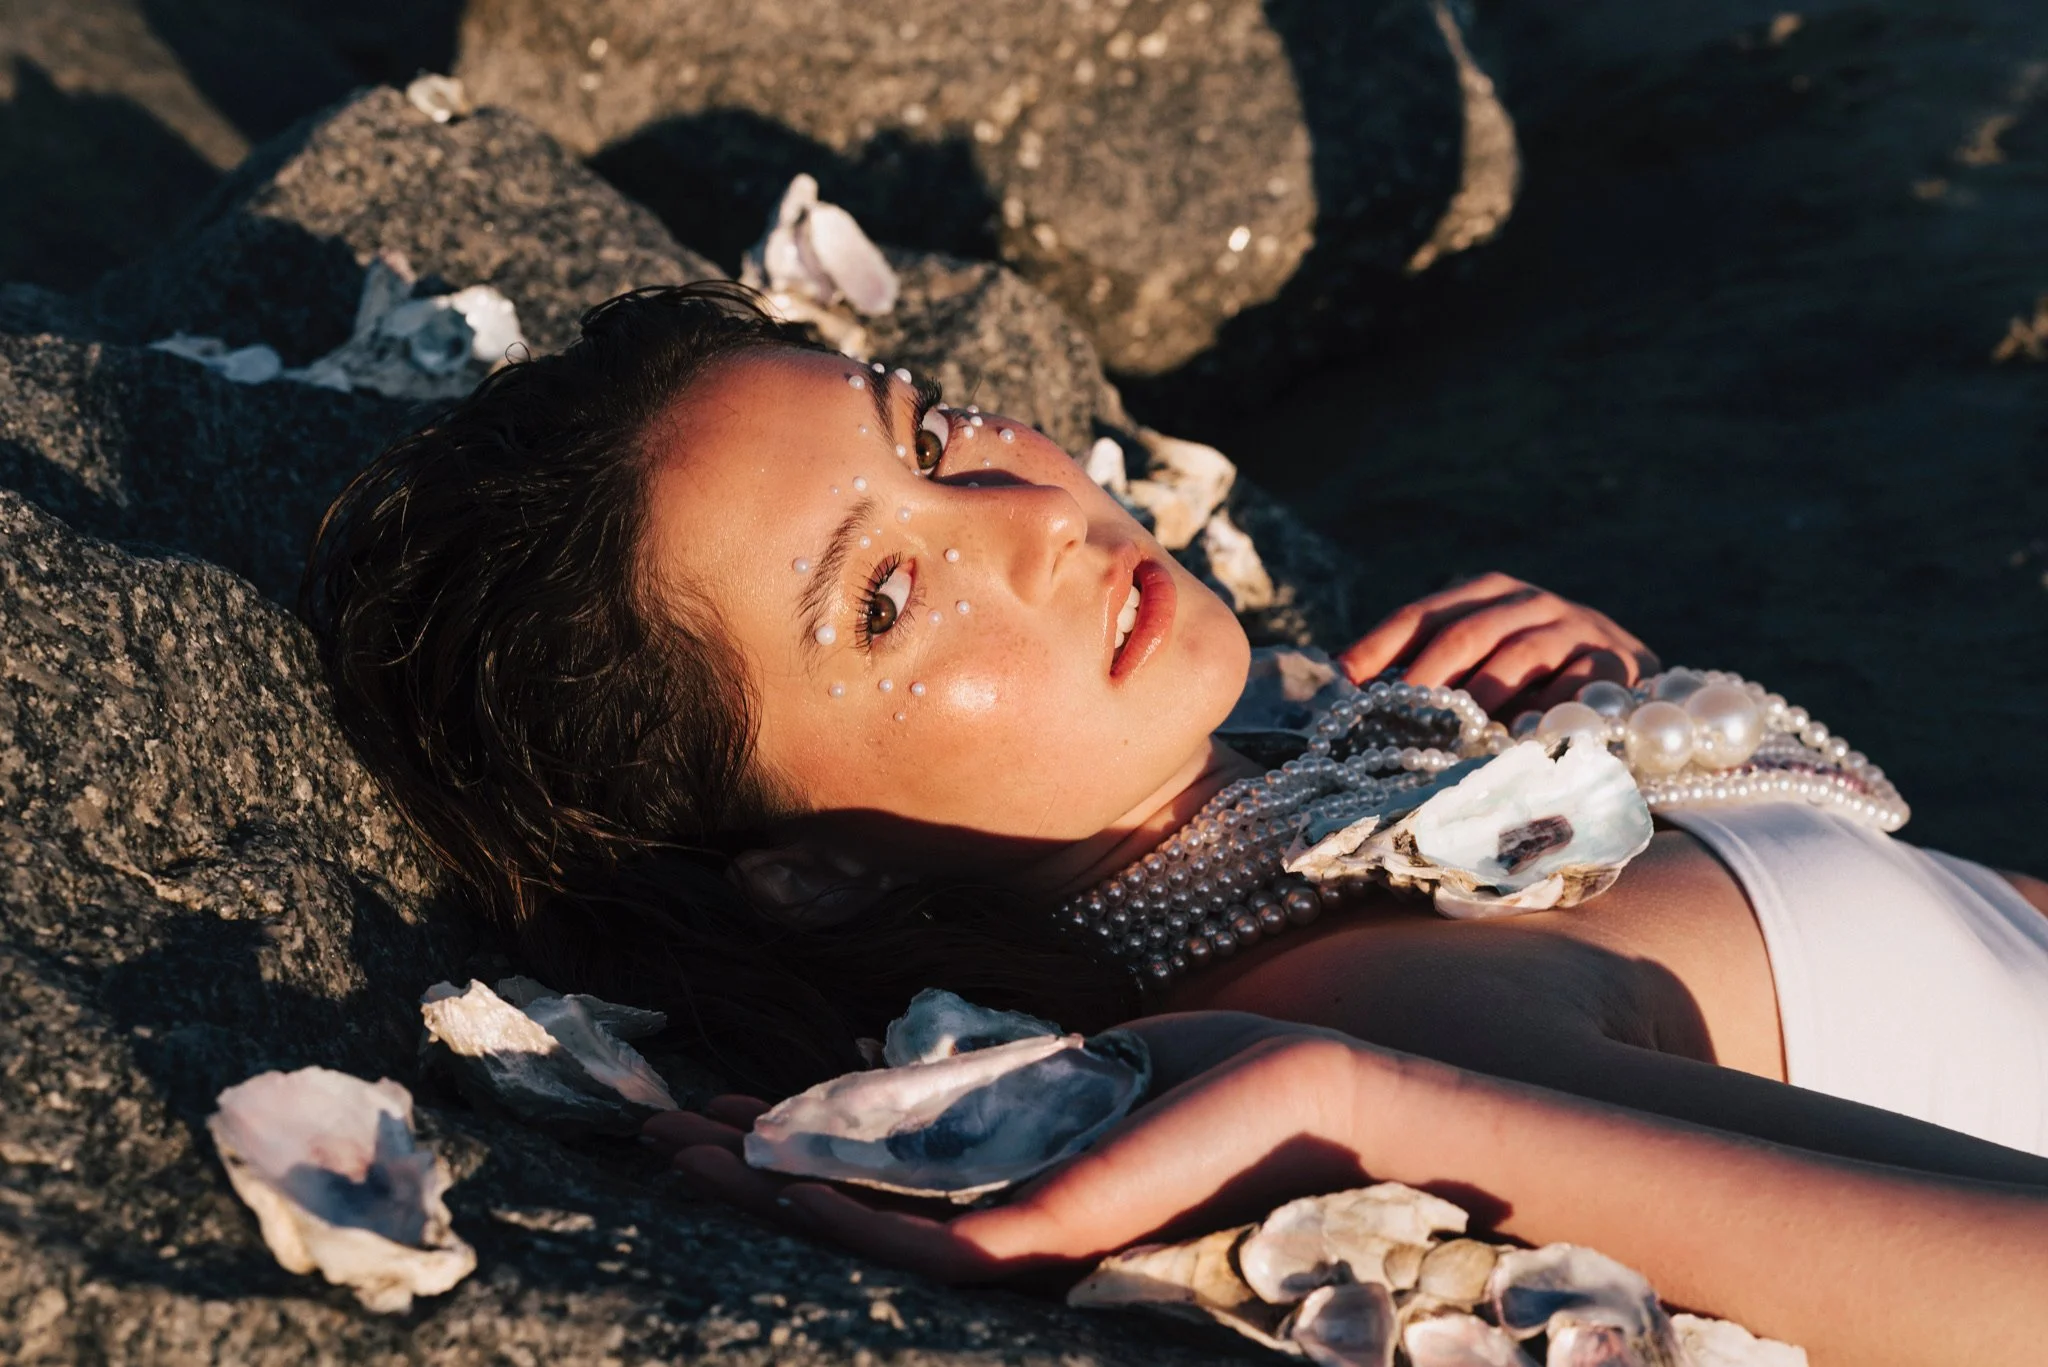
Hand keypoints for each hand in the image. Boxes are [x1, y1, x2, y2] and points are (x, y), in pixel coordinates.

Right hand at [643, 1016, 1376, 1282]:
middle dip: (749, 1172)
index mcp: (1014, 1184)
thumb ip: (1010, 1095)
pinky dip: (854, 1213)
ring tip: (677, 1151)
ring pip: (874, 1231)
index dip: (789, 1148)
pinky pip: (940, 1239)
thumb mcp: (1094, 1075)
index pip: (876, 1176)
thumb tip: (925, 1078)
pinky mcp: (1068, 1232)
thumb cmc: (1224, 1089)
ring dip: (770, 1191)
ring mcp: (1034, 1237)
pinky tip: (783, 1181)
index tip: (712, 1113)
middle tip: (651, 1136)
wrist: (1330, 1104)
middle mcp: (1011, 1225)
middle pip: (855, 1209)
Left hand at [1335, 572, 1657, 715]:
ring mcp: (1574, 628)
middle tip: (1396, 718)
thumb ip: (1436, 672)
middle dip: (1427, 677)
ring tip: (1449, 735)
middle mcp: (1528, 602)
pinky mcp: (1614, 663)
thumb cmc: (1539, 679)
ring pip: (1517, 656)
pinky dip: (1542, 711)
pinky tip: (1514, 741)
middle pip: (1466, 632)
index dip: (1379, 645)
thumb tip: (1357, 697)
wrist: (1632, 680)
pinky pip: (1572, 686)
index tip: (1343, 681)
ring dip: (1480, 697)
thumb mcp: (1487, 663)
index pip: (1423, 615)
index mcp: (1487, 594)